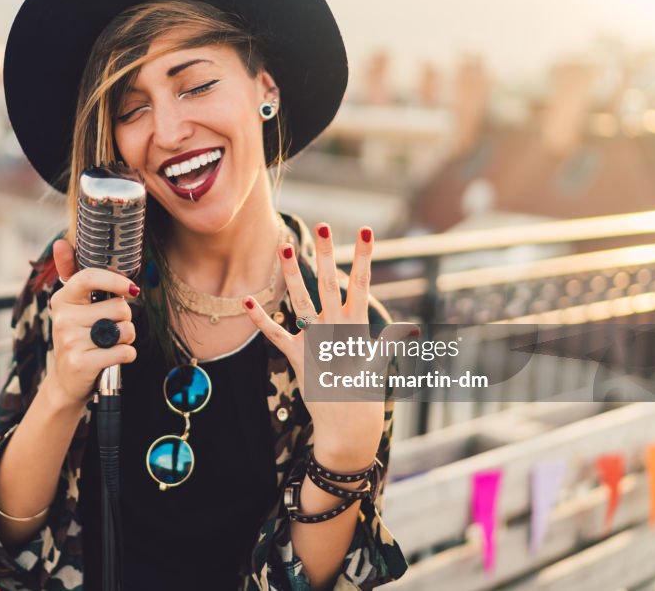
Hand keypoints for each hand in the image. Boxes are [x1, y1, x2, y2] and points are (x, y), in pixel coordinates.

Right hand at [44, 239, 138, 408]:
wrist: (67, 381)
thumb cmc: (78, 337)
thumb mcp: (73, 306)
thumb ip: (71, 272)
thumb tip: (60, 242)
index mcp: (62, 299)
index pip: (90, 278)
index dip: (115, 281)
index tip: (131, 289)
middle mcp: (63, 318)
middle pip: (119, 308)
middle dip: (125, 319)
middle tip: (109, 328)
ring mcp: (71, 341)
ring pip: (125, 330)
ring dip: (126, 338)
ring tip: (108, 343)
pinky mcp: (82, 363)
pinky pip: (124, 351)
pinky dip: (126, 355)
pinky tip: (112, 357)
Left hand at [243, 223, 415, 467]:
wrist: (349, 427)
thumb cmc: (365, 396)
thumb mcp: (378, 364)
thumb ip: (387, 343)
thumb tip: (407, 330)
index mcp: (358, 327)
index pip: (362, 284)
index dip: (364, 256)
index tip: (367, 231)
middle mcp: (337, 329)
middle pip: (331, 283)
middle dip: (327, 254)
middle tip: (323, 226)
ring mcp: (316, 342)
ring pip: (302, 300)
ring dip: (293, 274)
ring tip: (285, 247)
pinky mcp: (298, 358)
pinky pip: (276, 335)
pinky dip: (260, 318)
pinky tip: (246, 300)